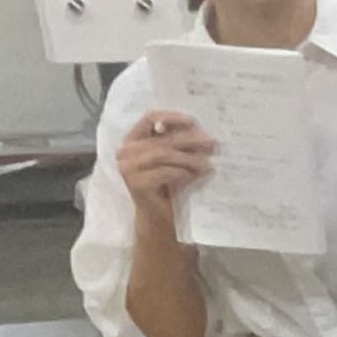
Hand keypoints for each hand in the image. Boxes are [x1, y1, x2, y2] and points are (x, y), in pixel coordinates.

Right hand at [117, 110, 214, 231]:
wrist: (158, 220)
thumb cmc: (167, 188)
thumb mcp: (172, 162)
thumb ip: (177, 146)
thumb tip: (203, 135)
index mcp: (132, 140)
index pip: (148, 119)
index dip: (171, 117)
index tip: (193, 121)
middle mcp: (125, 151)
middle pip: (161, 139)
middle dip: (189, 140)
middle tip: (211, 143)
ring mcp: (128, 168)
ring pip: (163, 154)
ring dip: (190, 158)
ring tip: (208, 163)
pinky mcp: (137, 184)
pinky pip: (165, 172)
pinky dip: (183, 172)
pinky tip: (196, 175)